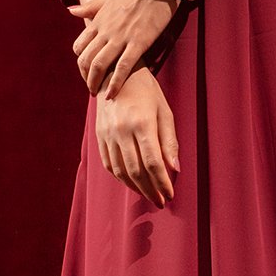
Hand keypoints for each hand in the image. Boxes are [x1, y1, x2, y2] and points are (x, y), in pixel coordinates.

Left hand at [68, 0, 181, 97]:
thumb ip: (90, 7)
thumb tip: (71, 11)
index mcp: (98, 20)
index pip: (79, 46)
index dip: (80, 61)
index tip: (86, 70)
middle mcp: (106, 30)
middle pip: (86, 59)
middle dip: (86, 76)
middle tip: (91, 87)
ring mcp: (121, 37)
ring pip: (100, 64)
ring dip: (95, 82)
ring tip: (98, 93)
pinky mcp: (139, 43)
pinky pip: (123, 67)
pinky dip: (115, 82)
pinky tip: (112, 93)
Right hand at [95, 65, 179, 207]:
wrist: (116, 73)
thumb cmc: (147, 91)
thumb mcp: (164, 111)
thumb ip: (170, 141)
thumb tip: (175, 169)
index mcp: (142, 124)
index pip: (153, 163)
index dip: (162, 183)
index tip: (170, 195)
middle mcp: (122, 131)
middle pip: (136, 171)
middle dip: (150, 190)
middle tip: (160, 202)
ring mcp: (108, 134)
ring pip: (121, 171)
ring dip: (135, 188)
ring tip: (149, 195)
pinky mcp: (99, 136)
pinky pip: (109, 164)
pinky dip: (121, 177)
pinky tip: (132, 183)